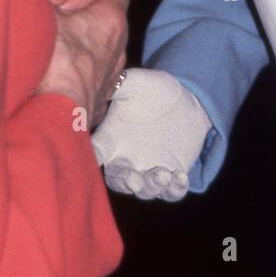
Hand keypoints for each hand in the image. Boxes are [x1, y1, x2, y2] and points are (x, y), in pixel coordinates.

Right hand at [37, 0, 129, 127]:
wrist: (56, 118)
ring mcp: (110, 78)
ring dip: (80, 44)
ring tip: (50, 43)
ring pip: (99, 51)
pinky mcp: (97, 101)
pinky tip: (51, 74)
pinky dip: (75, 72)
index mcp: (110, 20)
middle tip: (55, 9)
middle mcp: (118, 48)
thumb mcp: (43, 14)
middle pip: (107, 19)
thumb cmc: (53, 64)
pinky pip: (89, 78)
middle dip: (83, 11)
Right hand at [91, 68, 211, 201]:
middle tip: (135, 180)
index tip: (92, 162)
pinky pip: (171, 192)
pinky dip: (175, 190)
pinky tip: (180, 177)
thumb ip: (120, 87)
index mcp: (111, 140)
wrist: (187, 98)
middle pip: (118, 181)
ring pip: (145, 190)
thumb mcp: (137, 84)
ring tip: (163, 175)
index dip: (88, 160)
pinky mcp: (172, 176)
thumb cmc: (154, 90)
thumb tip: (104, 84)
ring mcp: (149, 171)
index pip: (94, 153)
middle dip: (126, 183)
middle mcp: (126, 160)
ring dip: (152, 187)